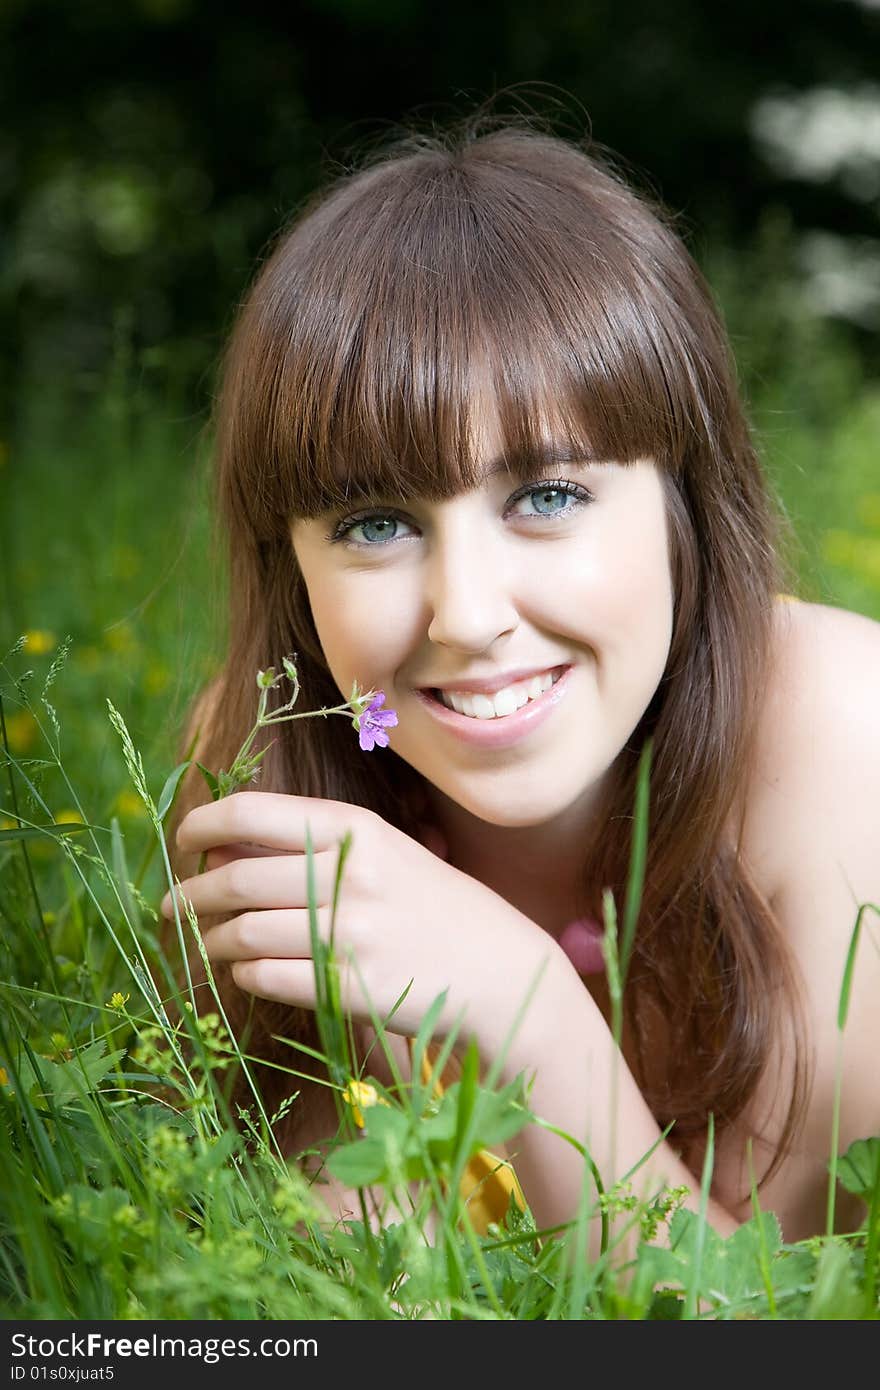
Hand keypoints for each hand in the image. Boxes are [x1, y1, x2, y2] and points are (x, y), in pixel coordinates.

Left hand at [160, 791, 558, 1057]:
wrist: (499, 970)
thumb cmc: (431, 905)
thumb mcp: (382, 853)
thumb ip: (309, 844)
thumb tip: (219, 844)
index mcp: (356, 829)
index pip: (252, 812)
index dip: (202, 823)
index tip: (183, 839)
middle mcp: (351, 875)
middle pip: (235, 879)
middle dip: (190, 892)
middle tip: (173, 903)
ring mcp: (351, 935)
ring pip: (242, 933)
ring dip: (212, 939)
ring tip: (208, 942)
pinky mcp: (350, 988)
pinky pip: (266, 977)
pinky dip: (244, 973)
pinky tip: (246, 970)